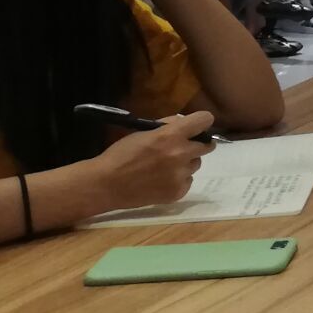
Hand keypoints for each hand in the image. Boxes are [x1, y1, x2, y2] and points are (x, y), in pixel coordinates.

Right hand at [92, 112, 214, 211]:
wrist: (105, 185)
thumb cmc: (121, 155)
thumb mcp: (143, 132)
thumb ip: (167, 126)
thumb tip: (184, 122)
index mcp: (171, 135)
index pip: (205, 120)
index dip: (202, 121)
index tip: (197, 126)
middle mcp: (180, 154)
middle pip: (207, 145)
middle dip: (196, 144)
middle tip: (181, 148)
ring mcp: (180, 175)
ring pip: (196, 164)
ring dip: (186, 163)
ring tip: (165, 167)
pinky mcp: (177, 192)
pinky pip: (188, 181)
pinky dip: (179, 180)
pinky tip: (161, 180)